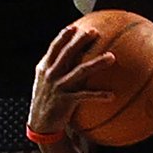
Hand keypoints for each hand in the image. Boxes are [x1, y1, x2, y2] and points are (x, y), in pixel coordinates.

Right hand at [28, 25, 115, 139]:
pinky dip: (99, 95)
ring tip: (112, 57)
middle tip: (94, 32)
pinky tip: (112, 95)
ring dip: (97, 63)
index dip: (64, 36)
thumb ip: (55, 71)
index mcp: (45, 69)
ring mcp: (58, 87)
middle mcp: (51, 75)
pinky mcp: (65, 101)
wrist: (40, 126)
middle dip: (80, 41)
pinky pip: (86, 96)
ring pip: (80, 71)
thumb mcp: (46, 84)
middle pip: (67, 53)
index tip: (75, 27)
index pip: (54, 47)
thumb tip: (70, 61)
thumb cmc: (47, 103)